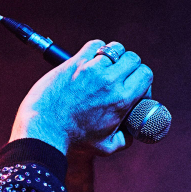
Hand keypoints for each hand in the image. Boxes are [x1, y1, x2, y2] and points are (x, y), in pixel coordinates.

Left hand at [9, 40, 152, 156]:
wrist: (45, 130)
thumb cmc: (73, 141)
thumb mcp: (106, 147)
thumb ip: (124, 140)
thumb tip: (131, 133)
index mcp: (121, 100)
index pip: (145, 74)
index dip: (143, 80)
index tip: (135, 88)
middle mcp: (110, 82)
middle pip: (133, 59)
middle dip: (131, 67)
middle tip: (122, 77)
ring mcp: (92, 70)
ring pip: (116, 49)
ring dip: (115, 57)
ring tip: (108, 68)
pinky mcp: (75, 63)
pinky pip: (95, 45)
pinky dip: (97, 50)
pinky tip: (92, 60)